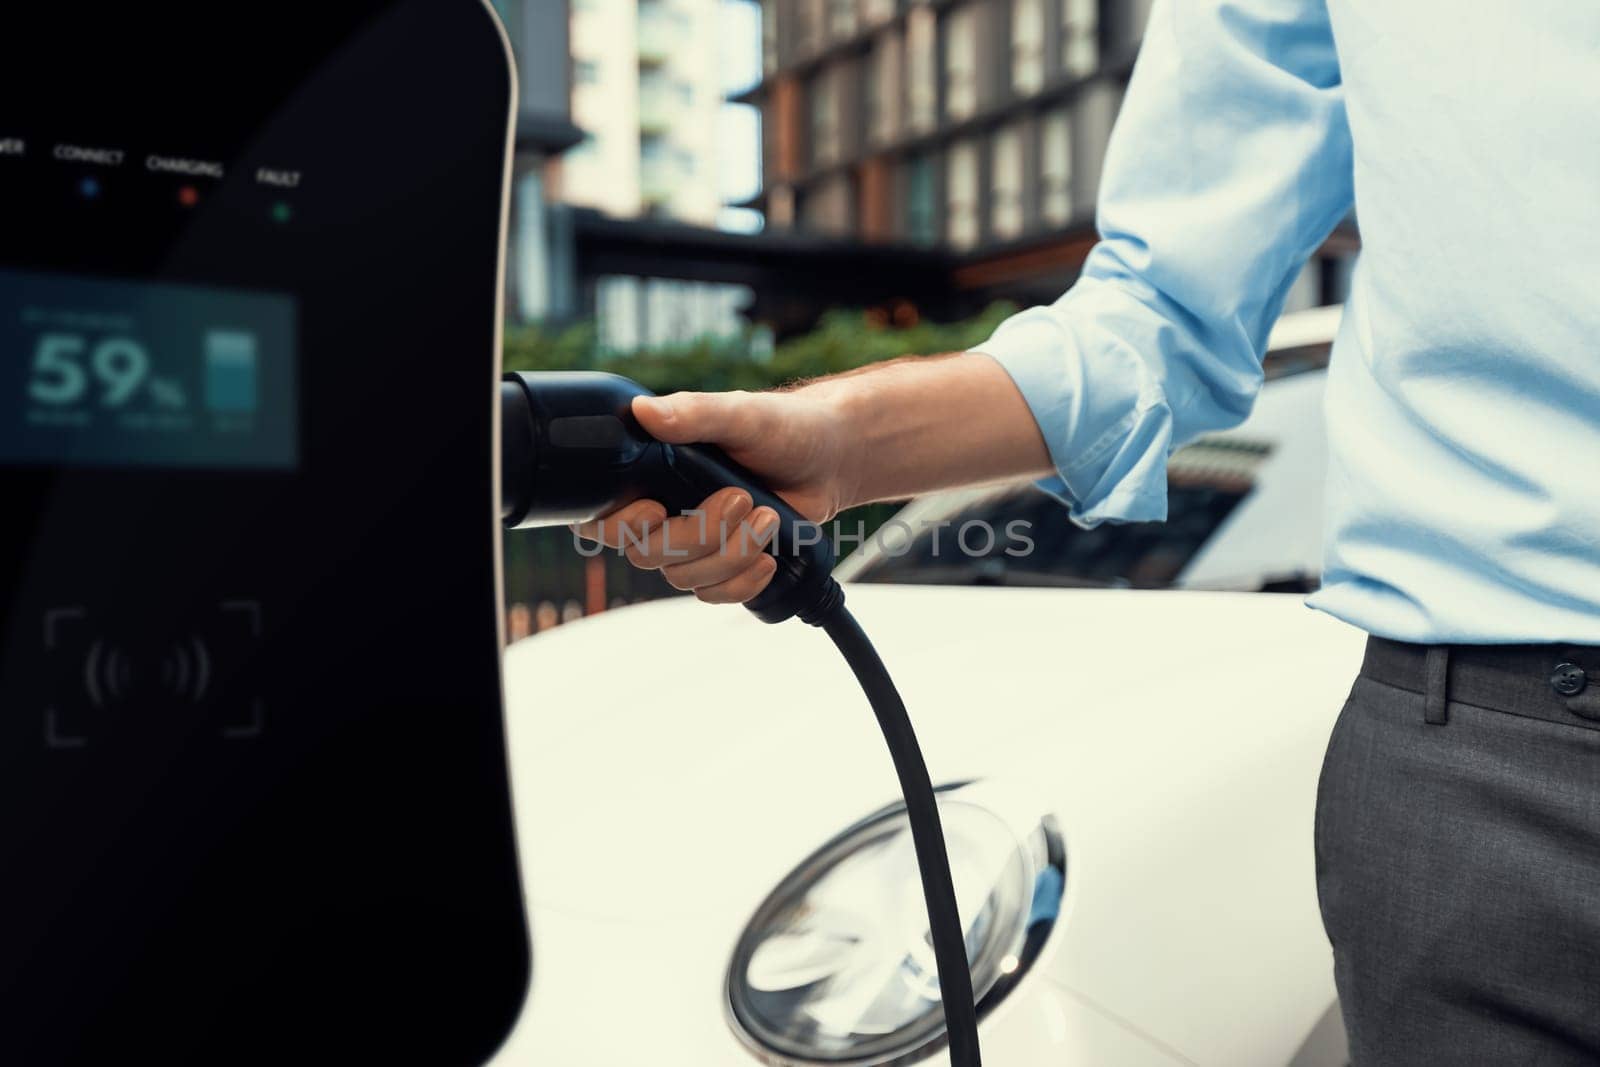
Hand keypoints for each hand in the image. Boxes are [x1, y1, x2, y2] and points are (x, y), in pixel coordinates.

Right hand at [573, 387, 853, 603]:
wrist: (829, 456)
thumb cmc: (780, 427)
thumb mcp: (739, 413)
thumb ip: (693, 413)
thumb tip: (643, 411)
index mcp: (650, 474)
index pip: (602, 517)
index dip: (619, 525)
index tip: (657, 509)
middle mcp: (663, 512)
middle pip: (647, 554)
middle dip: (697, 533)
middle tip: (740, 499)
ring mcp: (693, 543)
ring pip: (684, 577)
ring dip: (730, 553)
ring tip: (769, 517)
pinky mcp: (723, 565)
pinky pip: (713, 594)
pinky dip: (741, 583)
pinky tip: (767, 559)